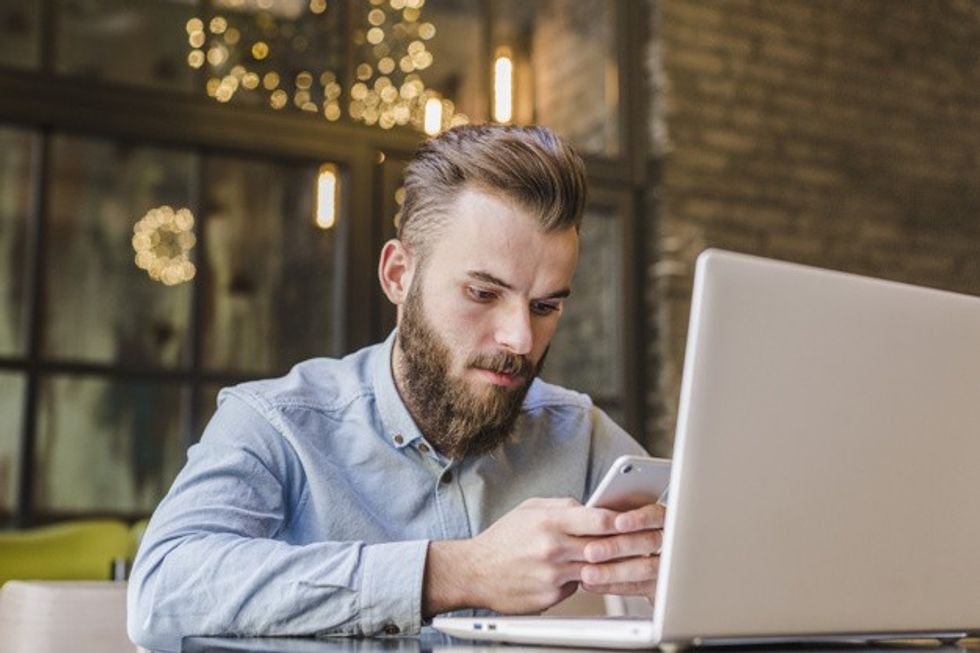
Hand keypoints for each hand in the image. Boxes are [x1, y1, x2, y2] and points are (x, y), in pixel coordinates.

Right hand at [423, 497, 618, 615]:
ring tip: (614, 557)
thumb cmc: (502, 539)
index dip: (621, 520)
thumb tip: (592, 507)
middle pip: (603, 546)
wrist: (474, 572)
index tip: (632, 520)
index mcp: (549, 521)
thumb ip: (563, 505)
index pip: (599, 520)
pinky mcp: (551, 596)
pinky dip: (582, 579)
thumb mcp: (530, 509)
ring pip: (595, 569)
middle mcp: (553, 548)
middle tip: (638, 540)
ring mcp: (553, 575)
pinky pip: (578, 586)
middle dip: (623, 544)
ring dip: (606, 564)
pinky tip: (579, 572)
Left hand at [580, 503, 664, 599]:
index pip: (656, 514)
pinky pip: (637, 588)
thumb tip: (593, 515)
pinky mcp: (658, 587)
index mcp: (660, 518)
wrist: (630, 560)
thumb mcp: (613, 516)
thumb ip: (611, 515)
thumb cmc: (612, 529)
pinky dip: (611, 586)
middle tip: (590, 552)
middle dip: (618, 546)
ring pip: (645, 568)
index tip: (618, 523)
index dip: (639, 519)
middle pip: (650, 541)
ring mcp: (667, 565)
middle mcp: (669, 540)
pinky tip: (589, 584)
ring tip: (587, 573)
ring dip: (612, 571)